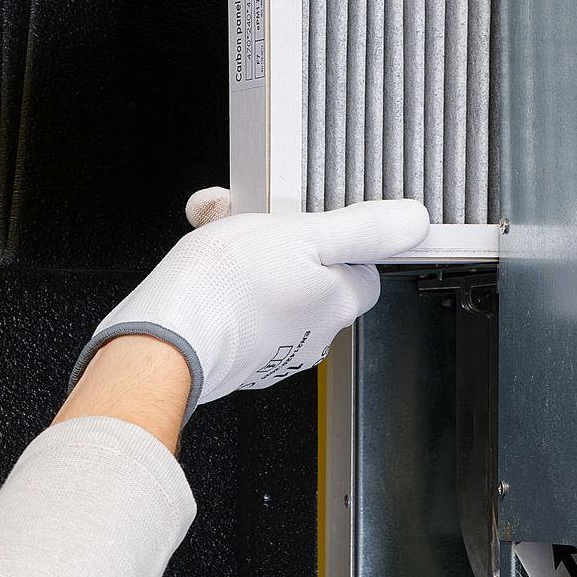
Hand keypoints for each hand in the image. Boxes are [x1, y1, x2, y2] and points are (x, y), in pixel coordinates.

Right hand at [69, 190, 430, 422]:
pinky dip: (224, 286)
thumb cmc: (225, 289)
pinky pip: (241, 309)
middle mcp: (313, 334)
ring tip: (219, 239)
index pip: (363, 270)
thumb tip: (414, 222)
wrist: (163, 339)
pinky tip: (204, 271)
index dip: (337, 239)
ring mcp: (274, 349)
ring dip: (248, 258)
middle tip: (251, 222)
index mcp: (337, 303)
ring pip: (274, 288)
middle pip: (314, 275)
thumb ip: (361, 229)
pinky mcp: (237, 354)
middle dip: (282, 242)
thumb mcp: (301, 234)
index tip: (307, 222)